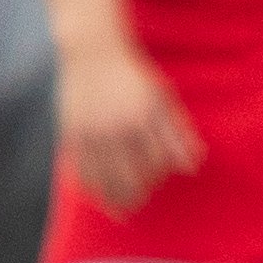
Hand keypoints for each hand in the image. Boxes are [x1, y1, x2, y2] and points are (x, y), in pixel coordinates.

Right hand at [55, 28, 199, 210]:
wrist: (92, 51)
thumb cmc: (132, 76)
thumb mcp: (160, 98)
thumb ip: (176, 133)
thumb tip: (192, 167)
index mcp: (142, 118)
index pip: (155, 161)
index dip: (157, 173)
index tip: (157, 178)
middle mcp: (115, 127)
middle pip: (127, 176)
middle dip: (133, 194)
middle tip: (136, 205)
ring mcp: (90, 131)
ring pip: (102, 177)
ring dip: (111, 198)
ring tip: (119, 210)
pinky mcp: (70, 131)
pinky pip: (80, 167)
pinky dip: (88, 185)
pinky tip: (95, 194)